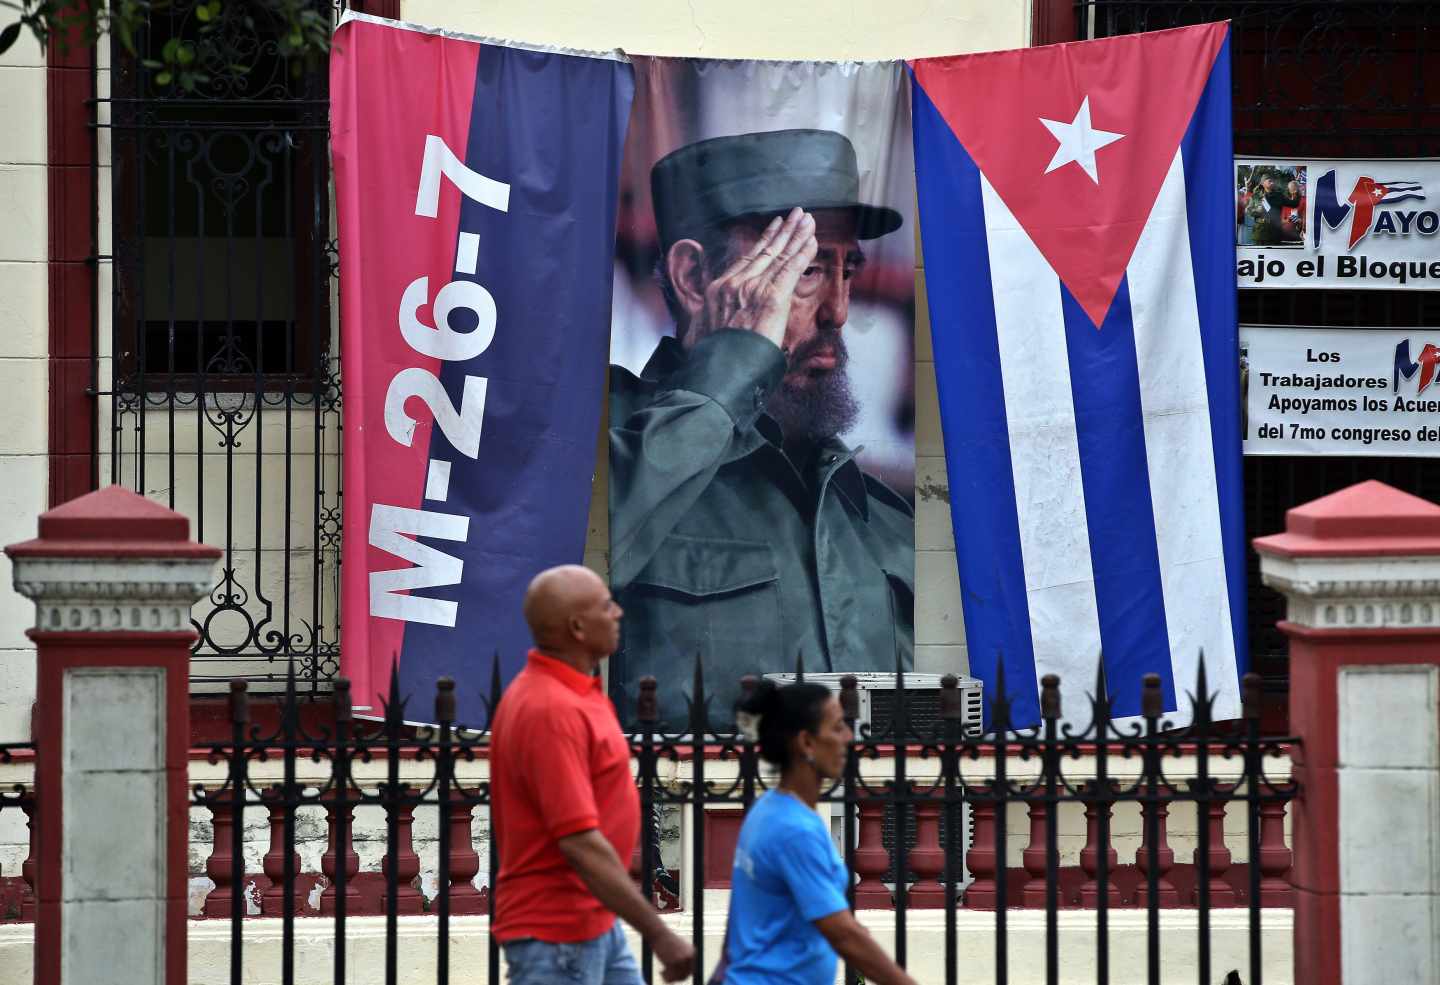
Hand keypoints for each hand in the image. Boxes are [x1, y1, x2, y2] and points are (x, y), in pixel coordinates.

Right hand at [651, 927, 694, 982]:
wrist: (659, 933)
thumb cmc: (665, 940)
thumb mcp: (677, 949)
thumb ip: (682, 959)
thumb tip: (682, 975)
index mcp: (692, 952)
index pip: (689, 970)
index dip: (680, 974)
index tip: (671, 973)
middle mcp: (690, 956)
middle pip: (685, 975)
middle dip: (675, 976)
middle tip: (665, 973)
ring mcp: (683, 959)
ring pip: (678, 977)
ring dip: (669, 977)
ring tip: (662, 972)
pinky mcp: (674, 962)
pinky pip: (671, 977)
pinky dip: (665, 977)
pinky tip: (661, 971)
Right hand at [692, 207, 817, 350]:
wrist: (719, 370)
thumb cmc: (710, 359)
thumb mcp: (698, 334)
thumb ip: (703, 324)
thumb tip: (697, 331)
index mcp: (719, 289)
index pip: (747, 259)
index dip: (764, 242)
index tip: (774, 229)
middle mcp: (736, 283)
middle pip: (765, 251)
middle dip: (784, 231)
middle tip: (796, 214)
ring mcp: (754, 288)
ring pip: (780, 256)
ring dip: (797, 236)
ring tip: (808, 219)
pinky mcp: (772, 297)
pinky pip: (791, 269)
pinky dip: (803, 254)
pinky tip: (813, 240)